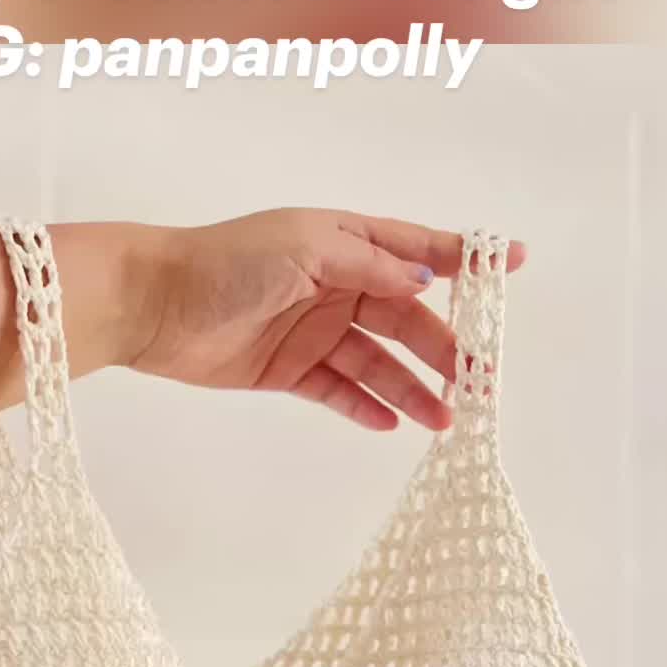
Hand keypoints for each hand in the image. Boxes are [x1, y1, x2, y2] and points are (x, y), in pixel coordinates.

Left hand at [125, 209, 525, 431]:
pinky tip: (393, 424)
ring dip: (412, 388)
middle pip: (406, 317)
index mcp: (345, 242)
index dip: (464, 258)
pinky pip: (340, 390)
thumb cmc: (226, 263)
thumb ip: (369, 265)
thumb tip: (425, 279)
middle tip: (478, 380)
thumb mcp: (307, 250)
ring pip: (379, 361)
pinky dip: (365, 406)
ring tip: (444, 419)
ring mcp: (315, 329)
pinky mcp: (290, 370)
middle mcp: (337, 284)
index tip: (512, 265)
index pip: (417, 249)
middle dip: (445, 347)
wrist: (154, 304)